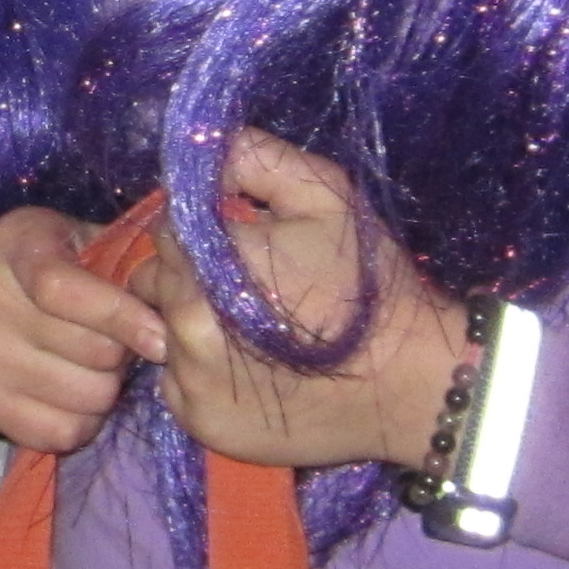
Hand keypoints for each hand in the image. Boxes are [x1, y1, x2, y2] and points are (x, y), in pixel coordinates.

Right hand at [0, 203, 172, 458]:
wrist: (3, 303)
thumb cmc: (71, 267)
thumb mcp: (98, 246)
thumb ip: (137, 265)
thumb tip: (180, 298)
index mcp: (17, 243)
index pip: (60, 287)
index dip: (119, 316)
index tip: (160, 339)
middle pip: (87, 349)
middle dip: (123, 354)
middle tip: (123, 346)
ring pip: (84, 396)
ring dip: (108, 389)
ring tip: (99, 369)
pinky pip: (60, 431)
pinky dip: (84, 422)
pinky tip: (78, 396)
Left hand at [135, 130, 469, 472]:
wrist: (414, 383)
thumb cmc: (370, 286)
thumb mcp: (327, 196)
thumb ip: (256, 159)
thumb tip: (201, 146)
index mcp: (207, 264)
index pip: (166, 231)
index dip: (200, 231)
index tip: (238, 241)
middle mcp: (185, 325)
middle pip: (154, 283)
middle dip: (188, 276)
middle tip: (244, 286)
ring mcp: (190, 382)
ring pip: (160, 334)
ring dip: (189, 324)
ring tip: (245, 330)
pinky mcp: (201, 423)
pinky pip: (175, 383)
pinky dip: (199, 372)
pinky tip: (246, 369)